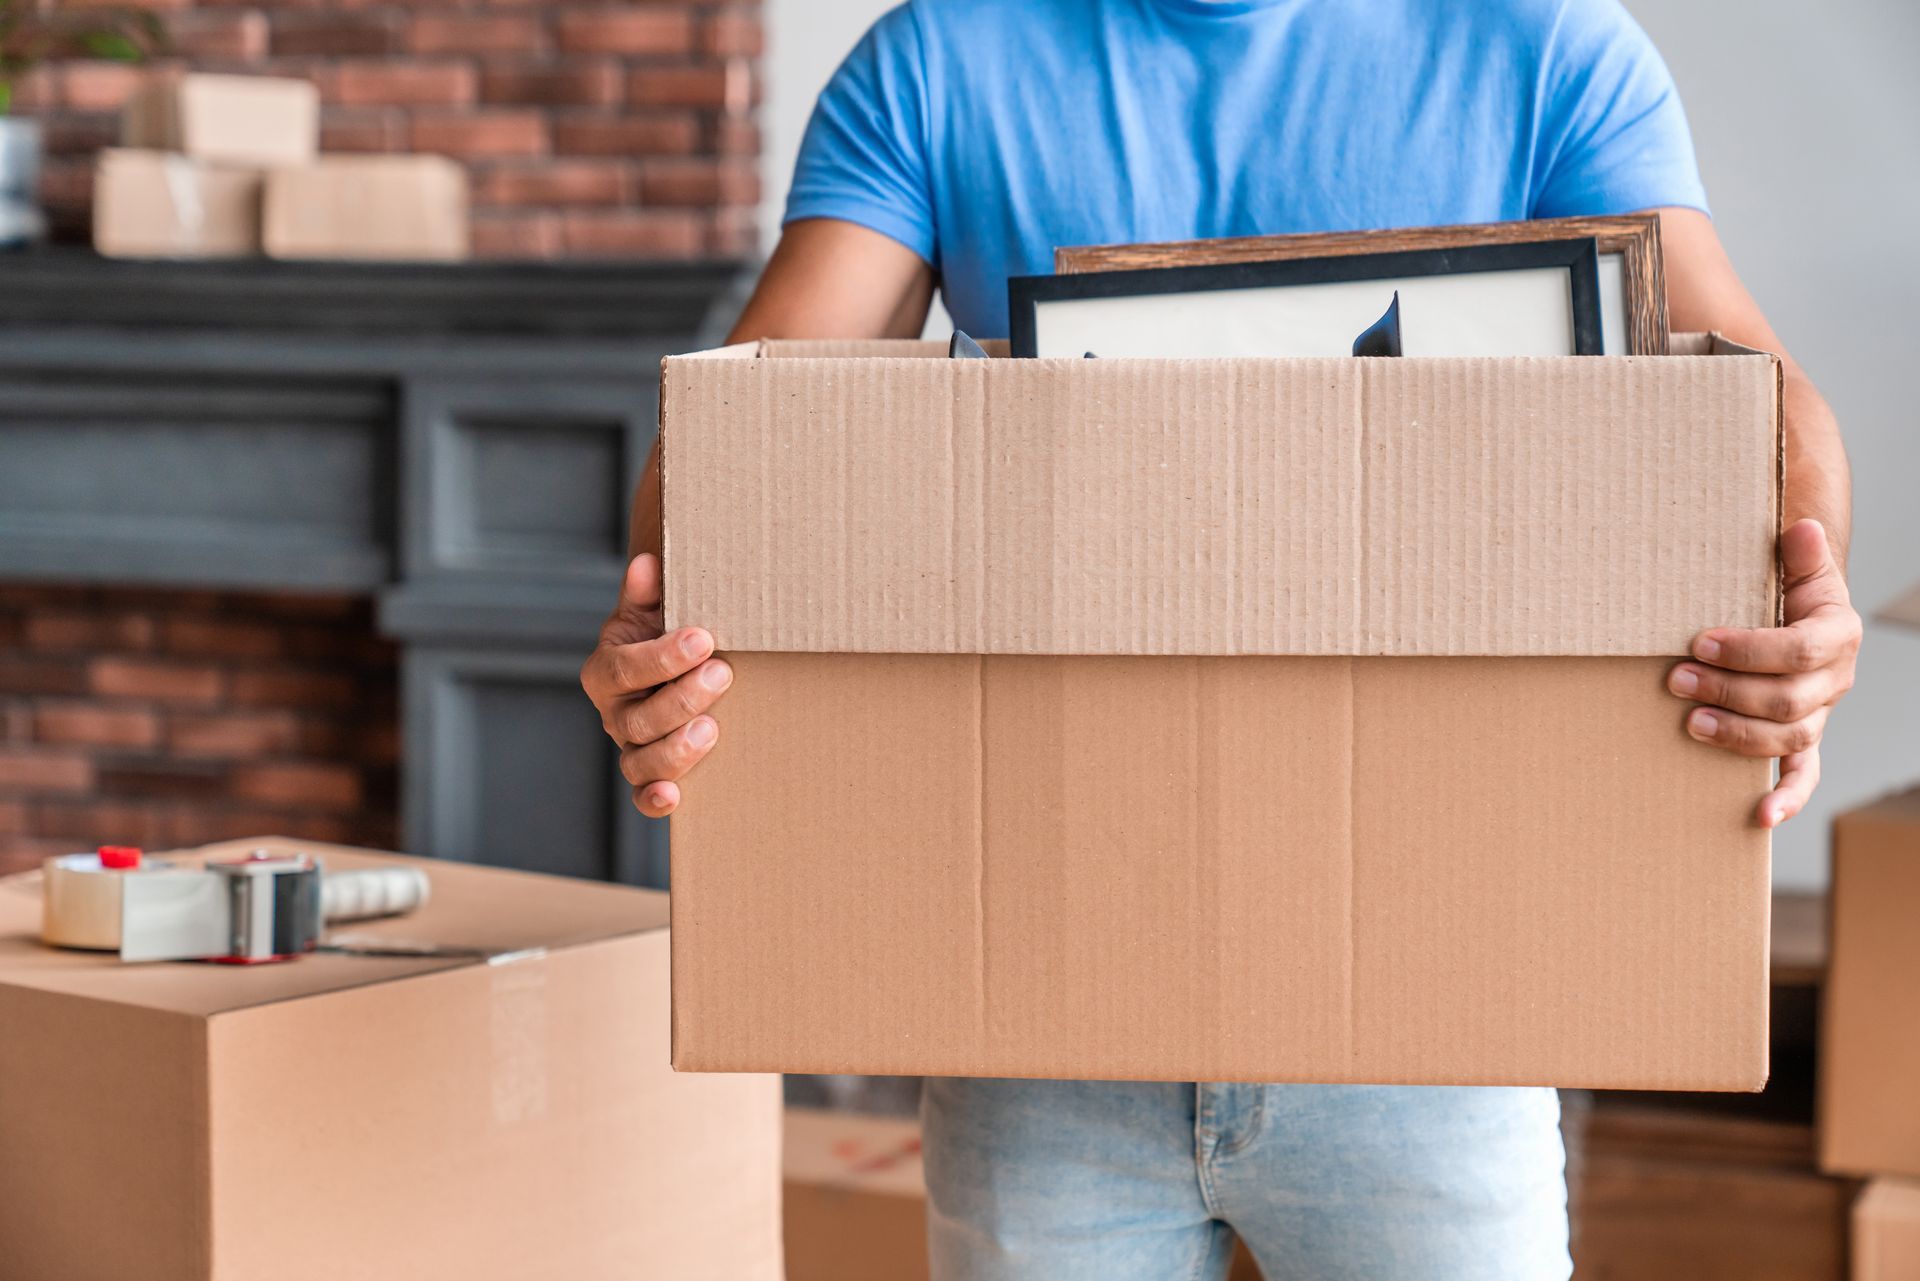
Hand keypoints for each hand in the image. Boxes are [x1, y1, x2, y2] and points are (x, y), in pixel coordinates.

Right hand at [580, 553, 730, 816]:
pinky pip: (643, 795)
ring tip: (712, 728)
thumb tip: (647, 565)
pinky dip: (655, 799)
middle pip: (636, 718)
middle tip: (723, 673)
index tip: (703, 638)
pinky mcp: (649, 776)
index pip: (625, 666)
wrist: (675, 674)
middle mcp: (613, 714)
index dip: (663, 656)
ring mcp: (630, 749)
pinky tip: (674, 796)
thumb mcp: (653, 614)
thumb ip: (647, 595)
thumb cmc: (665, 639)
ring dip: (676, 748)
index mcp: (606, 671)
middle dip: (681, 698)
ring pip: (640, 761)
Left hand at [1667, 519, 1860, 828]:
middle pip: (1788, 699)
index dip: (1748, 650)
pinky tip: (1759, 814)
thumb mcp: (1798, 567)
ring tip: (1691, 724)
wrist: (1801, 615)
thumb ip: (1801, 553)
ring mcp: (1819, 715)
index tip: (1698, 642)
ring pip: (1790, 738)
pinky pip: (1804, 776)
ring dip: (1739, 735)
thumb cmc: (1788, 591)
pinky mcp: (1803, 742)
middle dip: (1729, 691)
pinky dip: (1786, 797)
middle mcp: (1834, 680)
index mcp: (1836, 635)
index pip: (1798, 650)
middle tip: (1675, 680)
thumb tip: (1802, 527)